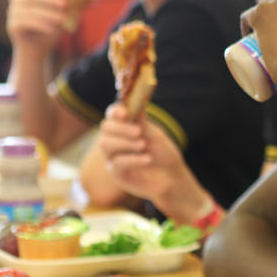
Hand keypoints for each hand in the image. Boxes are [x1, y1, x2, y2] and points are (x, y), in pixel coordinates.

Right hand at [5, 0, 68, 50]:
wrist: (37, 48)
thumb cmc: (51, 27)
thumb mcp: (65, 13)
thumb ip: (74, 0)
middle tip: (66, 4)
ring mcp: (13, 11)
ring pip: (30, 9)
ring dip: (48, 13)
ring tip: (62, 20)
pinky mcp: (12, 24)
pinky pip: (25, 22)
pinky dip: (40, 25)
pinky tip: (51, 30)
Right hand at [97, 104, 205, 218]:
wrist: (172, 177)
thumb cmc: (163, 153)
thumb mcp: (155, 134)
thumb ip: (142, 121)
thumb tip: (136, 99)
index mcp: (124, 127)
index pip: (112, 114)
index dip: (115, 111)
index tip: (125, 113)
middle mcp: (115, 140)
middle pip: (105, 128)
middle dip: (121, 128)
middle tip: (139, 132)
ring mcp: (112, 157)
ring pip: (105, 144)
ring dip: (125, 143)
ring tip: (143, 145)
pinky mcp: (116, 173)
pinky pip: (117, 163)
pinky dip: (133, 159)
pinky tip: (147, 159)